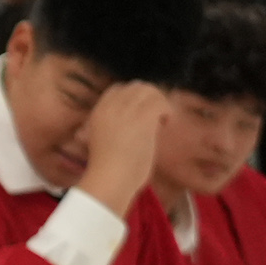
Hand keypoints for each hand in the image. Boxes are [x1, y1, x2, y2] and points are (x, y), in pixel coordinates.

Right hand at [78, 79, 170, 214]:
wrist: (110, 178)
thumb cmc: (107, 168)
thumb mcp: (103, 139)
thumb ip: (115, 125)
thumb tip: (137, 121)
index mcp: (98, 111)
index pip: (119, 88)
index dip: (134, 97)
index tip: (142, 112)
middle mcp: (111, 106)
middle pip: (137, 86)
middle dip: (151, 98)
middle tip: (155, 117)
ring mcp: (126, 111)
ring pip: (150, 91)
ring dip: (160, 103)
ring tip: (160, 120)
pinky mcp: (142, 118)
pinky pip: (160, 103)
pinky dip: (167, 111)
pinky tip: (164, 125)